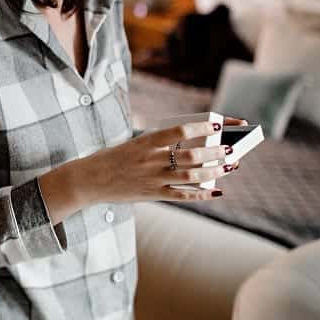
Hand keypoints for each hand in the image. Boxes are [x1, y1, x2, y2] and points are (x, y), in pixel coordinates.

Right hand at [38, 121, 239, 223]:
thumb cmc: (111, 159)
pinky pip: (182, 195)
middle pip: (191, 155)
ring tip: (230, 166)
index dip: (201, 126)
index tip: (219, 123)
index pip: (179, 131)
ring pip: (191, 175)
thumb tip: (190, 145)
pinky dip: (202, 194)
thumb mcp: (131, 145)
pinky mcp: (152, 195)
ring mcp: (152, 179)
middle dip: (215, 152)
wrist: (88, 180)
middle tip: (232, 149)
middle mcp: (150, 160)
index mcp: (144, 142)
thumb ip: (157, 145)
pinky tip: (217, 191)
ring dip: (215, 171)